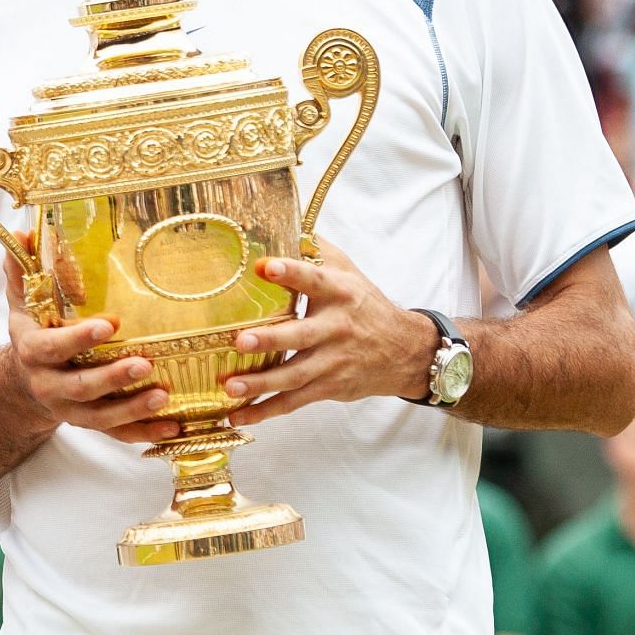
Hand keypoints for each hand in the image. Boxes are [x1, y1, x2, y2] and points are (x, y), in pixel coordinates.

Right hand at [4, 234, 179, 445]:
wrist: (25, 381)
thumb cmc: (34, 332)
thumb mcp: (21, 301)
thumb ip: (22, 270)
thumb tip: (22, 232)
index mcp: (33, 352)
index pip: (53, 348)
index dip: (78, 339)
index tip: (109, 325)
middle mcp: (49, 386)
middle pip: (80, 387)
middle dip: (113, 378)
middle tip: (145, 363)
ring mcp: (70, 410)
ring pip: (100, 418)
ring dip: (132, 410)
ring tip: (163, 396)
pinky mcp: (90, 424)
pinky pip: (117, 434)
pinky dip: (143, 433)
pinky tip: (172, 426)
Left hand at [222, 237, 438, 425]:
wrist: (405, 351)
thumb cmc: (365, 305)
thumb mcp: (347, 270)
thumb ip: (314, 248)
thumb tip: (277, 219)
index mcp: (339, 292)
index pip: (314, 279)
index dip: (291, 272)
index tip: (266, 266)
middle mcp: (336, 328)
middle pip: (300, 336)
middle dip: (270, 340)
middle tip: (239, 341)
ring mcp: (333, 362)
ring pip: (294, 375)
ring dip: (260, 383)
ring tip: (229, 386)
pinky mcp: (329, 387)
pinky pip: (294, 402)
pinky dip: (265, 410)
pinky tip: (237, 415)